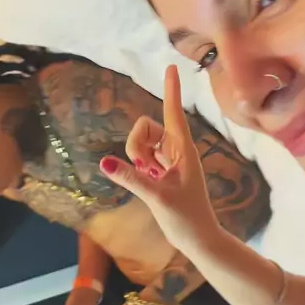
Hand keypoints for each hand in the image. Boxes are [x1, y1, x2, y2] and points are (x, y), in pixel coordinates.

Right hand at [100, 65, 216, 257]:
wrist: (199, 239)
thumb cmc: (186, 218)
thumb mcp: (156, 197)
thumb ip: (130, 178)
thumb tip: (105, 162)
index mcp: (183, 149)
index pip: (173, 112)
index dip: (171, 89)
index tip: (171, 66)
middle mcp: (176, 149)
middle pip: (146, 128)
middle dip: (136, 145)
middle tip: (145, 171)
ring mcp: (169, 159)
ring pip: (141, 142)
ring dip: (136, 157)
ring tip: (149, 180)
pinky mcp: (162, 171)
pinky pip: (141, 156)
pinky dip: (137, 166)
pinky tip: (146, 181)